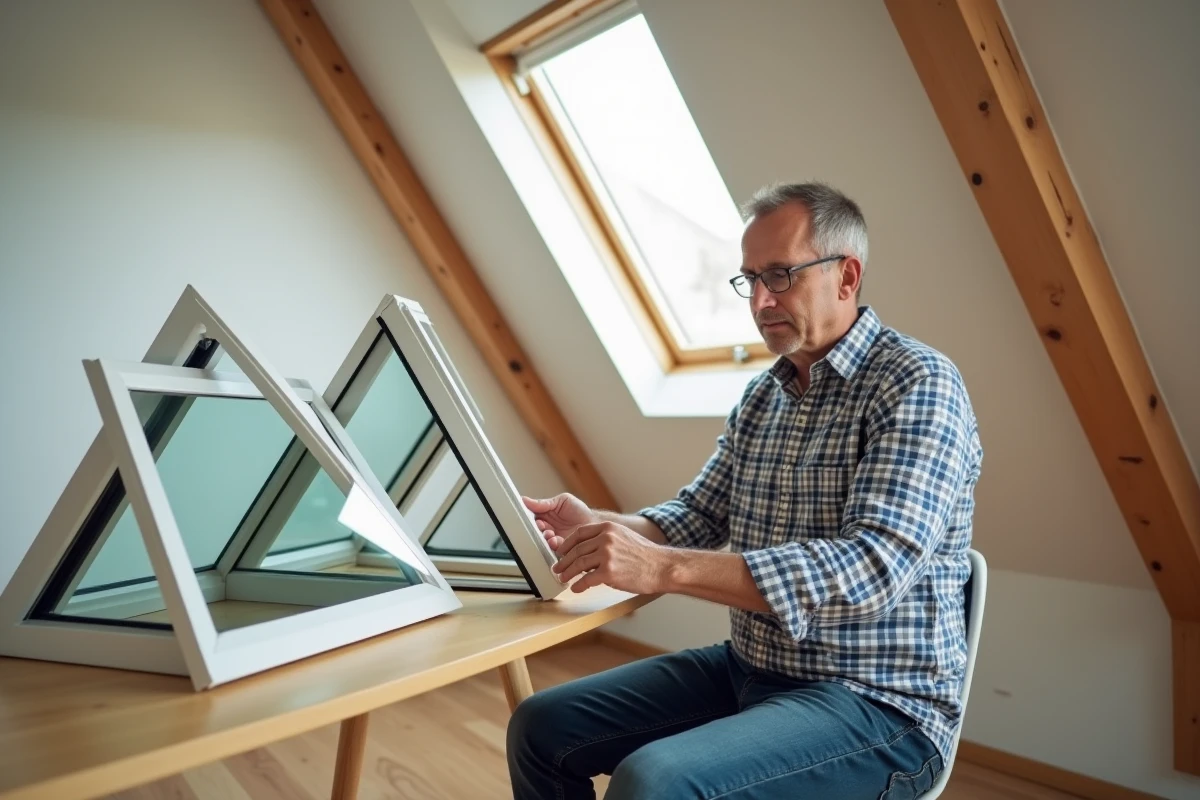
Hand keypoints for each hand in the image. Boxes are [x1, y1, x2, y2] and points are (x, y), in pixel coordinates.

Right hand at [522, 493, 596, 551]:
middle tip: (541, 526)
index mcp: (545, 516)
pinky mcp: (560, 548)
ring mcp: (553, 539)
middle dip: (537, 529)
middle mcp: (547, 528)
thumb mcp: (562, 501)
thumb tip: (525, 500)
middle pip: (535, 530)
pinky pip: (552, 549)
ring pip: (542, 540)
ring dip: (545, 538)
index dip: (530, 518)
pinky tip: (556, 540)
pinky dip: (553, 545)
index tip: (532, 517)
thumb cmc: (579, 510)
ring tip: (550, 534)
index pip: (532, 517)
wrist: (594, 522)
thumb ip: (543, 503)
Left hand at [552, 521, 668, 594]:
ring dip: (567, 572)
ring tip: (562, 578)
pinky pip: (586, 580)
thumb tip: (587, 549)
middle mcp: (605, 539)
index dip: (567, 543)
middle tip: (557, 568)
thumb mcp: (624, 536)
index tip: (560, 551)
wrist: (661, 566)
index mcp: (608, 528)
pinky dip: (578, 585)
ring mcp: (606, 555)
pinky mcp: (609, 572)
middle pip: (576, 549)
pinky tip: (575, 588)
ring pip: (578, 564)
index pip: (579, 533)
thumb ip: (606, 538)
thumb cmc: (644, 555)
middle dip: (563, 560)